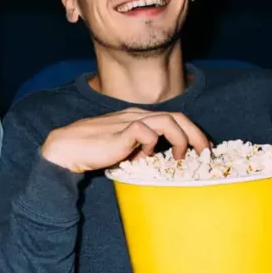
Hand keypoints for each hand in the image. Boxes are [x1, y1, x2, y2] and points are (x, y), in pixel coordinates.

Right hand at [40, 108, 209, 173]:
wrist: (68, 147)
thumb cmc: (92, 149)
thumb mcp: (122, 147)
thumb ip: (137, 148)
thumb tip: (149, 156)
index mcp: (138, 117)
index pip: (172, 118)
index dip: (191, 131)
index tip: (200, 148)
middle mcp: (137, 115)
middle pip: (177, 116)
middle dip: (196, 134)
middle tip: (204, 152)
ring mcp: (130, 122)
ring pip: (168, 121)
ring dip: (181, 139)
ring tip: (181, 157)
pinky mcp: (123, 132)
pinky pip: (147, 132)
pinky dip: (153, 145)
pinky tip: (146, 156)